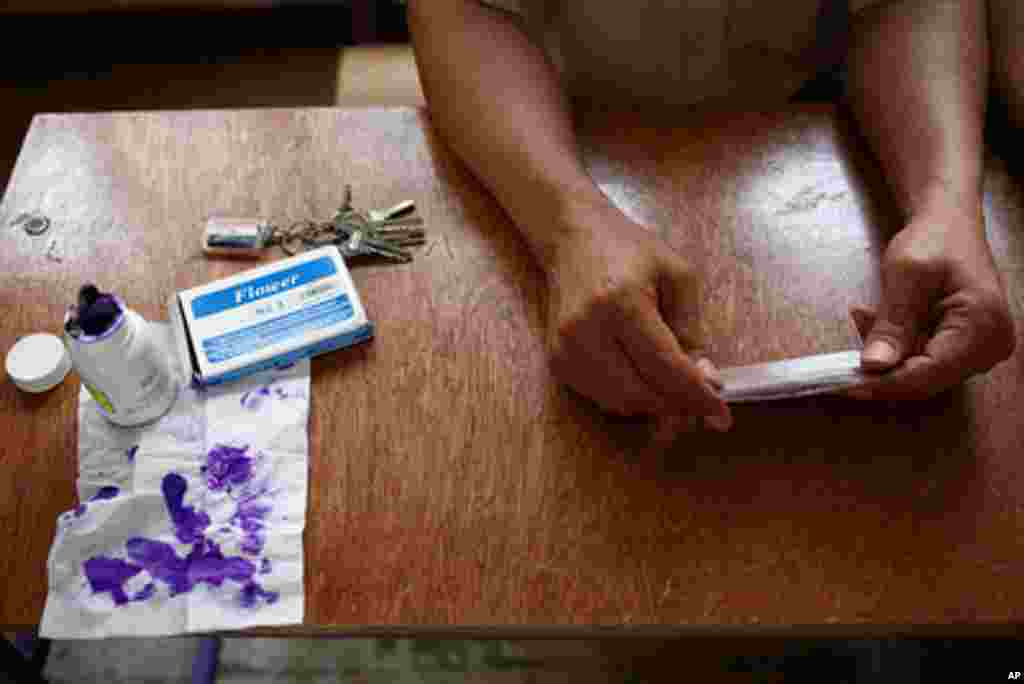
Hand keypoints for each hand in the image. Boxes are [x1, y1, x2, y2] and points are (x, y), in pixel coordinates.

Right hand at [542, 203, 731, 429]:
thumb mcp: (677, 276)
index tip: (722, 413)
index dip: (697, 396)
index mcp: (621, 302)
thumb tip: (704, 379)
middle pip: (640, 394)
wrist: (573, 237)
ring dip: (654, 406)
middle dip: (677, 407)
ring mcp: (566, 348)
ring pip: (619, 403)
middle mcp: (586, 330)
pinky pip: (601, 397)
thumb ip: (691, 330)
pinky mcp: (557, 360)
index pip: (664, 367)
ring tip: (677, 391)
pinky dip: (630, 398)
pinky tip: (646, 379)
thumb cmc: (628, 249)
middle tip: (702, 404)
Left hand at [852, 200, 1015, 398]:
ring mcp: (978, 350)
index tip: (843, 384)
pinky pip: (922, 360)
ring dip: (886, 352)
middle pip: (924, 378)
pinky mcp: (963, 348)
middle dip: (881, 365)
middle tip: (851, 336)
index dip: (883, 384)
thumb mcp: (906, 274)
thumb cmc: (934, 239)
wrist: (949, 224)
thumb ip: (892, 322)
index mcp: (983, 326)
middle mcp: (989, 346)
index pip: (928, 374)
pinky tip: (877, 319)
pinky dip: (895, 346)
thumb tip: (874, 365)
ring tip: (865, 314)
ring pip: (919, 372)